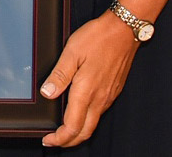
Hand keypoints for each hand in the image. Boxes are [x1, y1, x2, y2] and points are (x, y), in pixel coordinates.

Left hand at [38, 13, 138, 146]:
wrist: (124, 30)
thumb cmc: (99, 37)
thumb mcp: (72, 52)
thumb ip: (59, 75)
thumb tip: (47, 93)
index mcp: (86, 91)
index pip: (72, 127)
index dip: (59, 139)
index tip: (48, 140)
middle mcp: (100, 98)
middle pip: (85, 132)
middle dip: (68, 141)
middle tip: (54, 141)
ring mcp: (109, 95)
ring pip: (93, 124)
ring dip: (78, 131)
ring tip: (64, 128)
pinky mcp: (114, 90)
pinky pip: (100, 112)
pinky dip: (88, 120)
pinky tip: (81, 111)